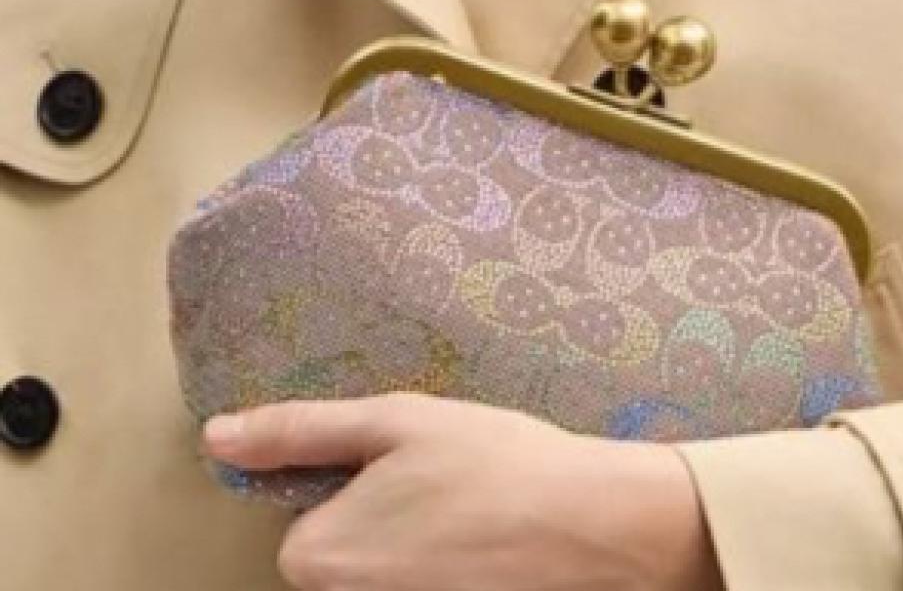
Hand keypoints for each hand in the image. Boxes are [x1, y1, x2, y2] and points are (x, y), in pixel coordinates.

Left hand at [204, 394, 722, 590]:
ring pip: (385, 574)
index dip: (350, 485)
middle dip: (380, 518)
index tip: (402, 465)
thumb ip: (297, 431)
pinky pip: (422, 583)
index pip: (303, 523)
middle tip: (442, 480)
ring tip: (471, 507)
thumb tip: (216, 437)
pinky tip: (487, 539)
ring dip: (416, 542)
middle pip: (343, 555)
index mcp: (321, 556)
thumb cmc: (488, 461)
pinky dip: (446, 566)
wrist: (593, 524)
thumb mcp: (391, 421)